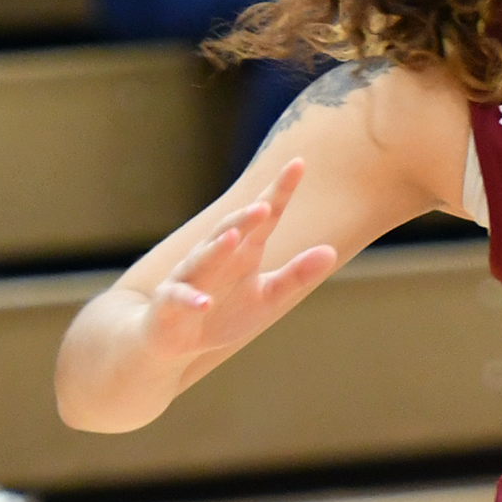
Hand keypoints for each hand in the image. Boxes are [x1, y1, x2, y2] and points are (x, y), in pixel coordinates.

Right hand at [140, 160, 338, 360]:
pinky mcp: (169, 304)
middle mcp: (215, 256)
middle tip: (265, 204)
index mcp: (243, 251)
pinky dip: (191, 300)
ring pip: (201, 258)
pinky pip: (178, 298)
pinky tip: (205, 303)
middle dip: (245, 217)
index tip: (299, 163)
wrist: (174, 338)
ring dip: (216, 248)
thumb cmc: (223, 311)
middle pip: (230, 230)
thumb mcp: (267, 297)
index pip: (264, 216)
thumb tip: (332, 251)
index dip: (279, 191)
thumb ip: (296, 274)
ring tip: (233, 236)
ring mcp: (189, 278)